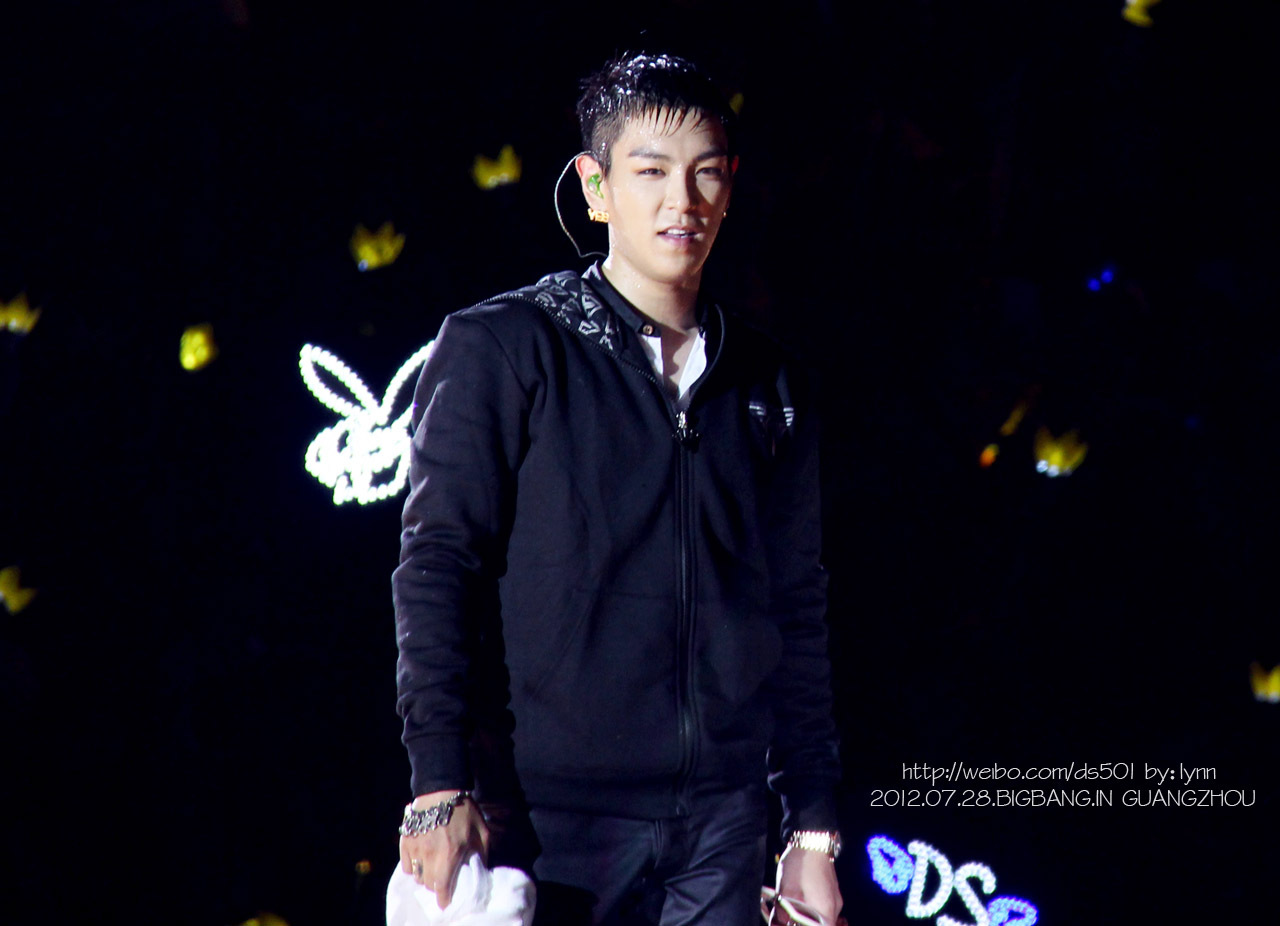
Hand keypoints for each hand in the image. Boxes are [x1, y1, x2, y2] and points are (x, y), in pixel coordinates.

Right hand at [398, 790, 489, 907]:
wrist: (441, 789)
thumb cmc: (464, 809)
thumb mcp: (481, 830)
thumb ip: (482, 853)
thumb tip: (481, 868)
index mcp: (450, 854)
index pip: (442, 887)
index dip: (444, 898)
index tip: (447, 900)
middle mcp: (430, 855)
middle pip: (428, 884)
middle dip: (436, 886)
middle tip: (442, 880)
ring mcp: (416, 848)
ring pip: (416, 876)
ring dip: (424, 877)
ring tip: (432, 870)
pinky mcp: (406, 841)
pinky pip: (406, 864)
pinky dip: (413, 867)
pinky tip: (421, 861)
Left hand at [775, 845, 842, 925]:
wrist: (811, 839)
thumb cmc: (800, 866)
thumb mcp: (786, 892)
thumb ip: (782, 915)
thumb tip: (778, 924)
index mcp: (825, 913)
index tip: (788, 923)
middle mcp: (834, 909)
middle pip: (819, 925)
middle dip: (800, 922)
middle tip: (784, 917)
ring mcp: (834, 899)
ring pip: (819, 915)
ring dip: (803, 914)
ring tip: (787, 905)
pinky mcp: (831, 890)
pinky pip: (821, 905)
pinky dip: (808, 906)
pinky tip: (795, 896)